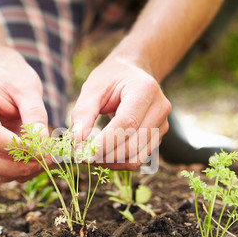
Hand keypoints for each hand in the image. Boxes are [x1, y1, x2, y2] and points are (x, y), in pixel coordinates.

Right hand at [0, 49, 49, 182]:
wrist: (4, 78)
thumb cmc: (14, 79)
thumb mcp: (28, 89)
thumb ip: (35, 115)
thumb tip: (42, 144)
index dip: (17, 147)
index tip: (43, 149)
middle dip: (20, 166)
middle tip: (48, 159)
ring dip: (23, 172)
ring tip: (46, 159)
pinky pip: (2, 172)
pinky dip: (21, 172)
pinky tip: (39, 160)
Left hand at [71, 56, 170, 170]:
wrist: (133, 73)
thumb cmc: (111, 78)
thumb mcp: (93, 88)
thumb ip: (83, 113)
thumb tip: (75, 141)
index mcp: (145, 89)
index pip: (127, 123)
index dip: (104, 142)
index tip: (82, 152)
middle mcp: (159, 108)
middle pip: (133, 145)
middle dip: (104, 155)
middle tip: (81, 156)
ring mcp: (162, 125)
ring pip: (136, 157)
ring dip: (110, 163)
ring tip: (90, 157)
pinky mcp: (157, 137)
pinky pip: (137, 158)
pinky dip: (118, 162)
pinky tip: (102, 155)